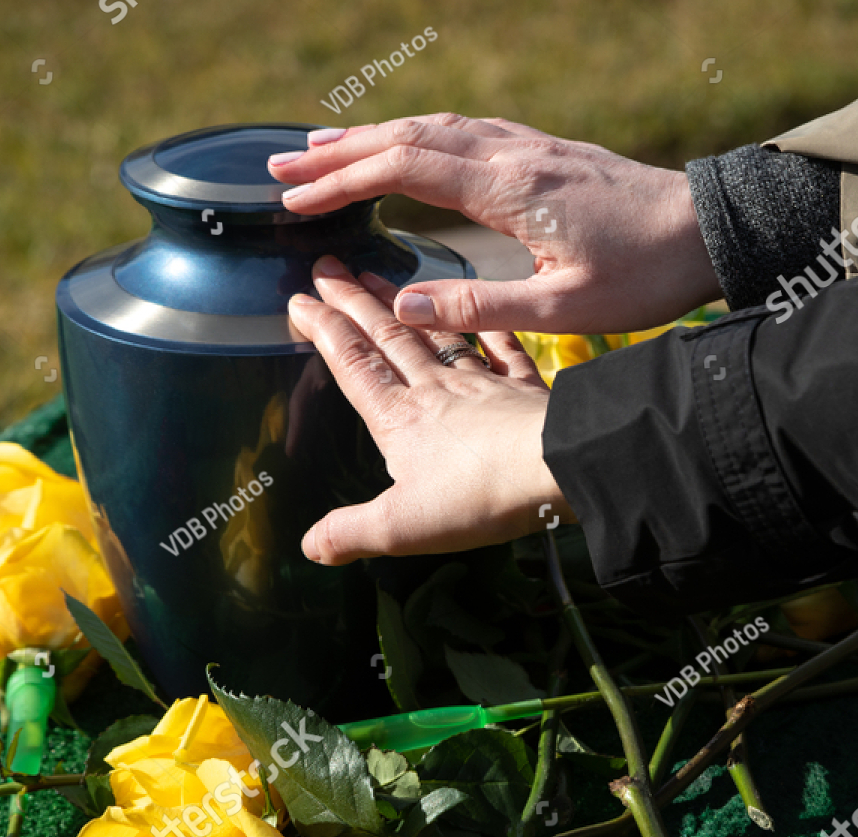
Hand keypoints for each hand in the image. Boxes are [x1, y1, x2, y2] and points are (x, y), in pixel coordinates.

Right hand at [269, 115, 720, 335]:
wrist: (712, 230)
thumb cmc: (645, 274)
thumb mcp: (563, 308)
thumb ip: (480, 306)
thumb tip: (403, 307)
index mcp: (509, 189)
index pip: (404, 169)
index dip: (343, 181)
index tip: (295, 198)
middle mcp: (513, 155)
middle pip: (409, 137)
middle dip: (340, 151)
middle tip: (281, 166)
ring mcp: (531, 147)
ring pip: (436, 128)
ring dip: (376, 136)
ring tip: (325, 149)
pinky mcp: (547, 153)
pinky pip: (467, 132)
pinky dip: (420, 136)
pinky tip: (409, 147)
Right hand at [286, 255, 577, 565]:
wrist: (558, 466)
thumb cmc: (480, 495)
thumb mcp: (402, 527)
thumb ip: (351, 533)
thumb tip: (310, 547)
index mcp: (399, 418)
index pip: (352, 363)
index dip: (322, 330)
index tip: (299, 300)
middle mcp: (436, 389)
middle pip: (386, 337)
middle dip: (352, 301)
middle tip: (328, 268)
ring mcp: (483, 384)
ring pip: (434, 335)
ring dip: (403, 304)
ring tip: (378, 277)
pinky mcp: (525, 388)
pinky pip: (502, 348)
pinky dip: (487, 328)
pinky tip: (478, 314)